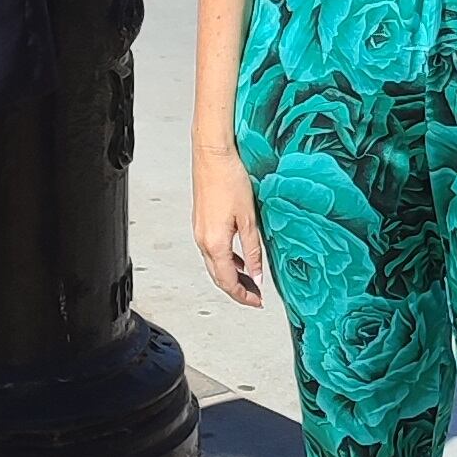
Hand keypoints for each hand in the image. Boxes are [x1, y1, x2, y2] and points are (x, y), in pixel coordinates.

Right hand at [193, 144, 268, 308]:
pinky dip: (225, 260)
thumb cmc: (229, 178)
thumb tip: (257, 274)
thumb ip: (253, 250)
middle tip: (254, 296)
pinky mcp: (200, 222)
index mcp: (215, 242)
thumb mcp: (249, 218)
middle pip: (218, 277)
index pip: (228, 281)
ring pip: (214, 265)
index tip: (257, 302)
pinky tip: (238, 258)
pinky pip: (211, 250)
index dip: (243, 295)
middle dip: (236, 290)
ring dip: (231, 276)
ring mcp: (199, 231)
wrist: (212, 154)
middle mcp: (202, 240)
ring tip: (250, 280)